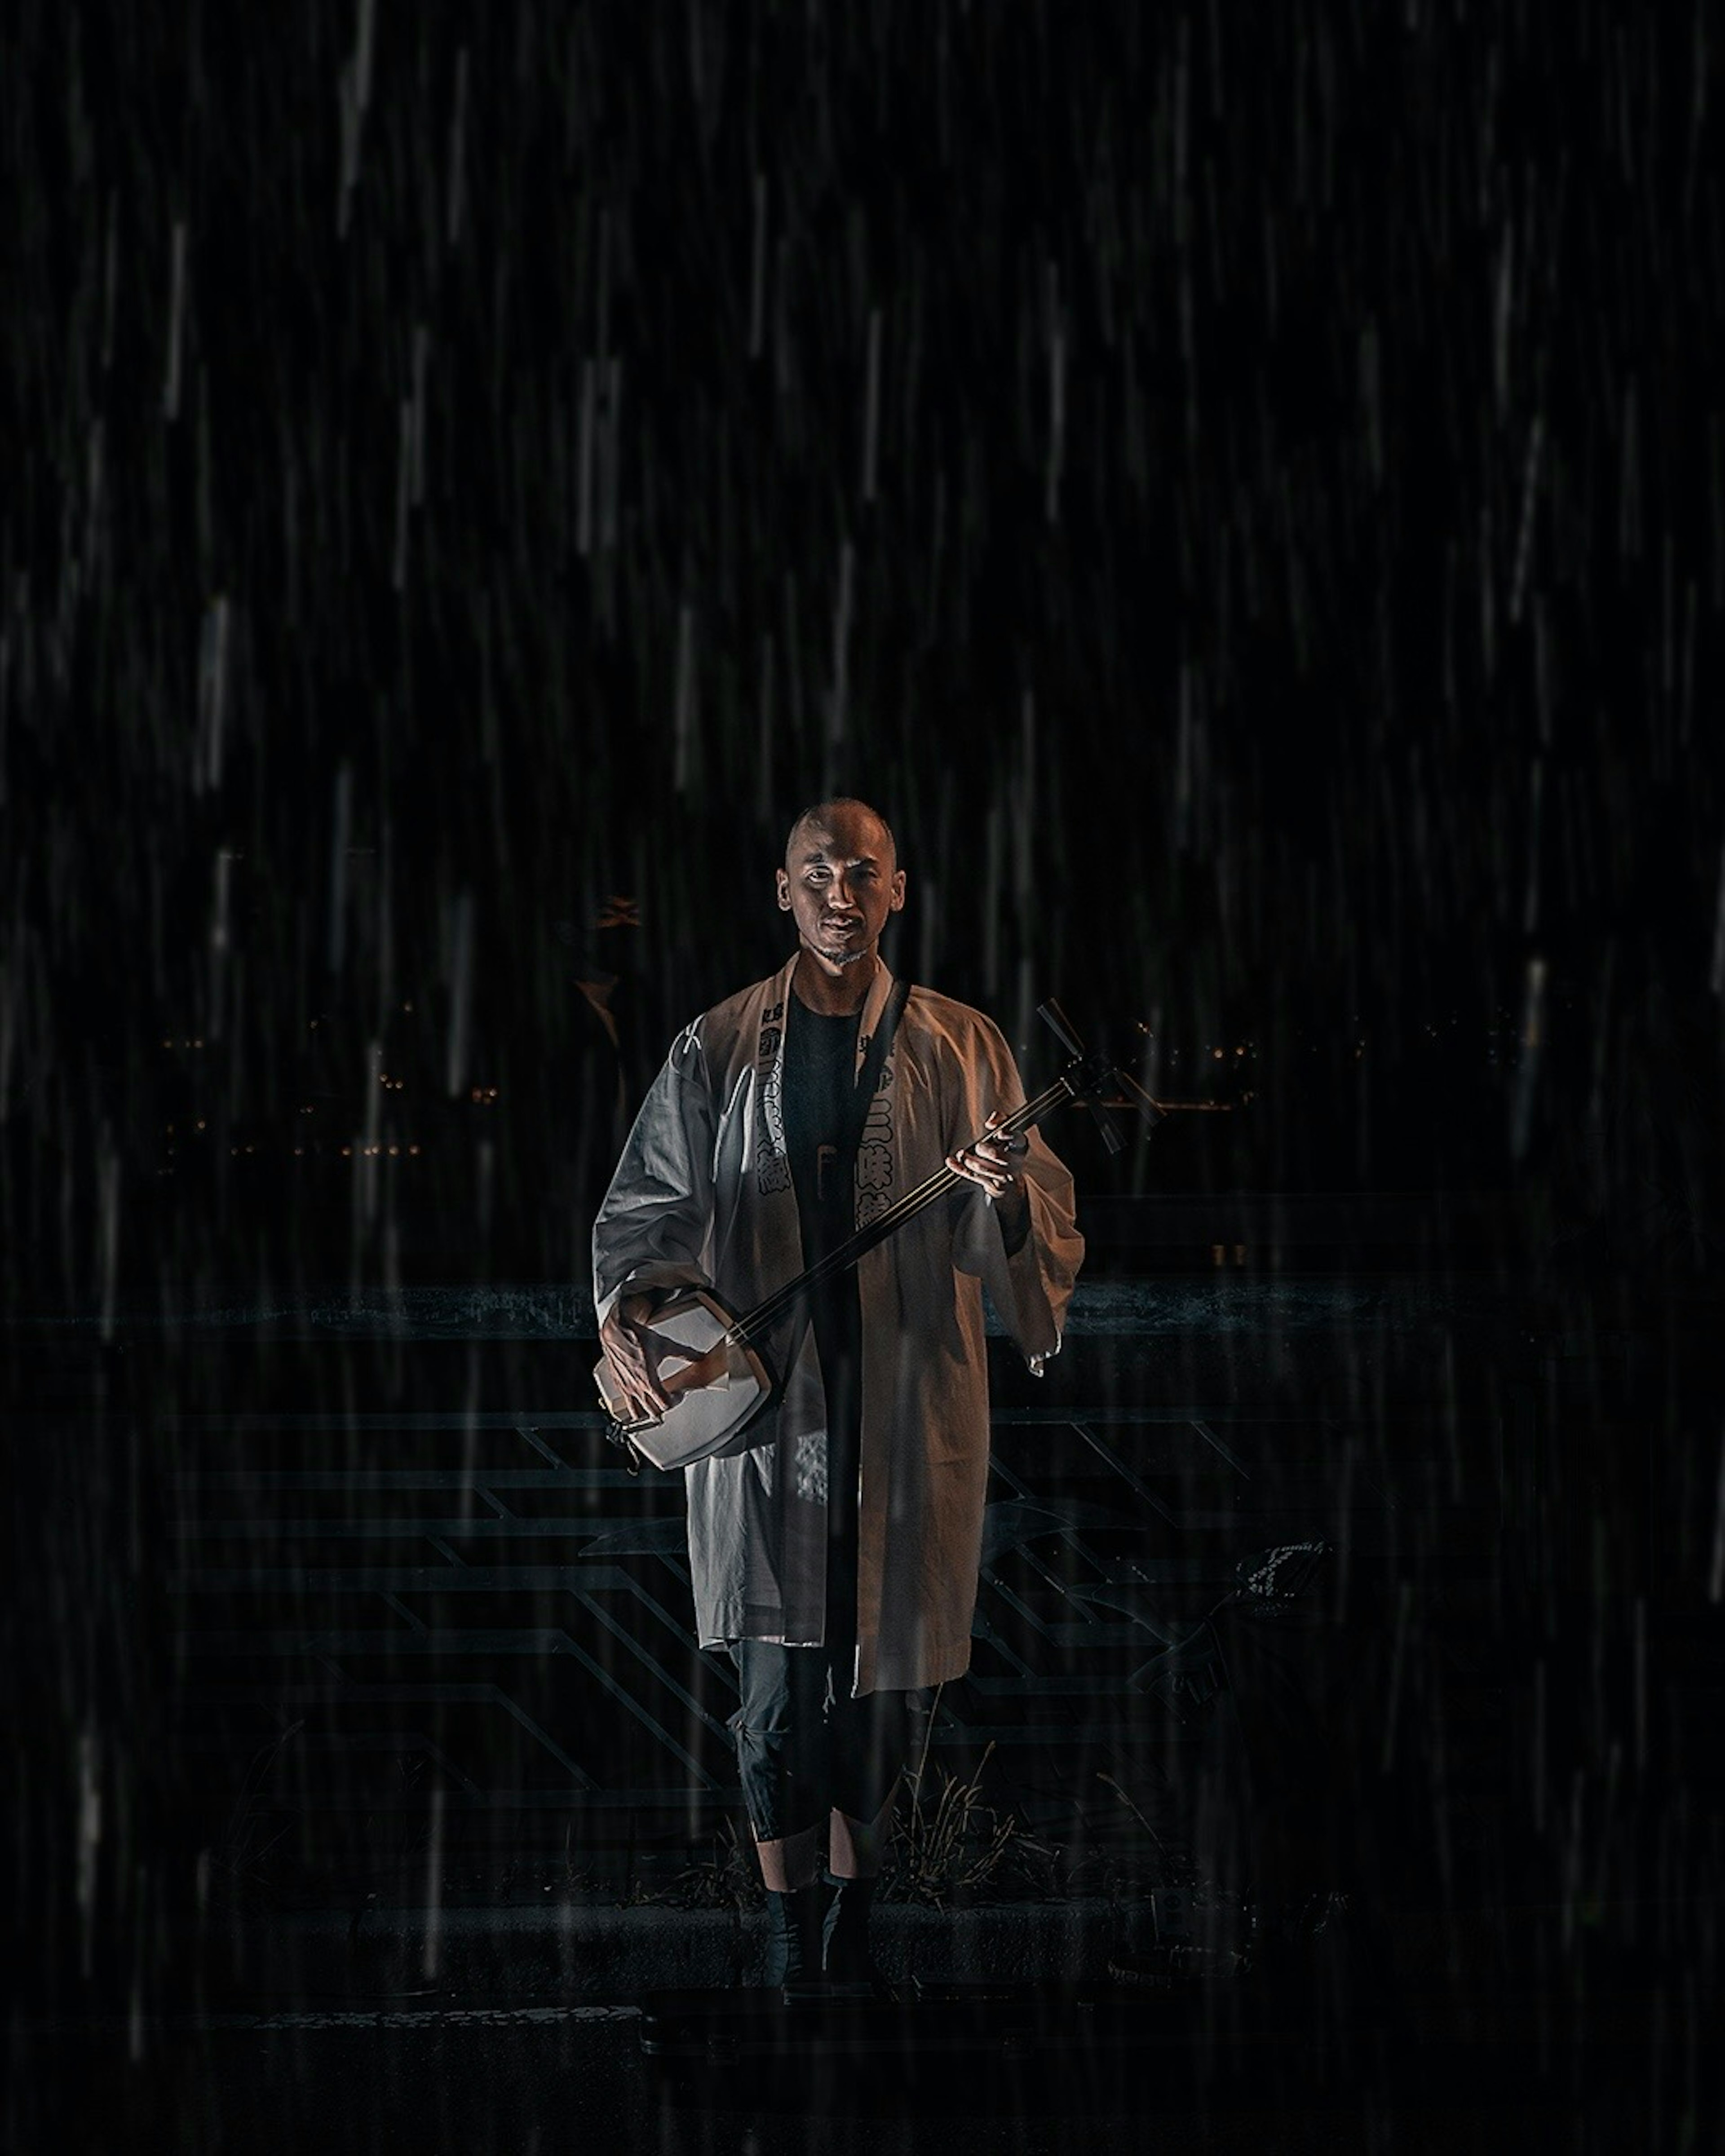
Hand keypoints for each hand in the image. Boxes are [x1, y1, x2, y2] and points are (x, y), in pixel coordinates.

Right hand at [599, 1291, 672, 1424]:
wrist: (616, 1332)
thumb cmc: (637, 1338)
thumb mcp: (665, 1345)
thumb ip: (685, 1353)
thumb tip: (700, 1356)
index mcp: (648, 1381)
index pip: (665, 1404)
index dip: (676, 1401)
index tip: (680, 1392)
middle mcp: (636, 1388)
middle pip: (653, 1413)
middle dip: (665, 1408)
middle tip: (670, 1398)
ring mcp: (625, 1388)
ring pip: (637, 1413)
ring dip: (648, 1412)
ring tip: (655, 1404)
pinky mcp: (618, 1385)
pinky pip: (627, 1403)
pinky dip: (636, 1405)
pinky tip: (642, 1395)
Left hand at [947, 1112, 1028, 1204]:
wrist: (1011, 1179)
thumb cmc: (1006, 1149)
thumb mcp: (1007, 1132)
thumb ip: (1001, 1119)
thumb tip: (990, 1123)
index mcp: (1020, 1146)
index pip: (1018, 1139)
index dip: (1008, 1135)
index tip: (998, 1134)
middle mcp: (1015, 1162)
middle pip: (998, 1155)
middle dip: (985, 1150)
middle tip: (979, 1146)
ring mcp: (1005, 1176)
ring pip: (984, 1169)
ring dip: (970, 1160)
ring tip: (963, 1155)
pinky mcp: (993, 1186)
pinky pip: (973, 1176)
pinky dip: (959, 1168)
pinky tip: (951, 1161)